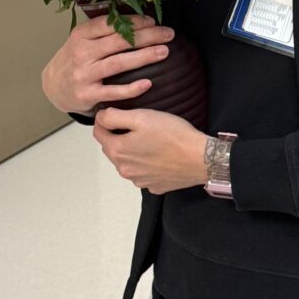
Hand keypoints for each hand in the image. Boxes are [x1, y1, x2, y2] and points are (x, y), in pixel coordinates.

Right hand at [41, 14, 175, 114]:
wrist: (53, 86)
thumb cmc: (76, 59)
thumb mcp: (82, 39)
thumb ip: (103, 30)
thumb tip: (140, 20)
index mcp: (81, 35)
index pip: (110, 24)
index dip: (134, 21)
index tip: (153, 21)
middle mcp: (81, 53)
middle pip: (119, 41)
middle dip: (147, 36)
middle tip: (168, 34)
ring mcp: (84, 74)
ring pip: (118, 63)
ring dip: (144, 56)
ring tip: (164, 51)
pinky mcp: (87, 95)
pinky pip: (113, 91)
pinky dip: (131, 88)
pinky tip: (148, 83)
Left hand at [92, 107, 208, 194]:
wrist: (200, 158)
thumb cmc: (173, 135)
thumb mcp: (142, 117)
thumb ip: (115, 116)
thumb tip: (100, 117)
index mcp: (118, 151)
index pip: (98, 133)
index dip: (105, 120)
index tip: (118, 112)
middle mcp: (124, 169)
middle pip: (112, 148)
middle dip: (119, 136)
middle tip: (138, 125)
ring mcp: (139, 180)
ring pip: (127, 161)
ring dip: (132, 151)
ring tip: (151, 140)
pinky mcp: (153, 185)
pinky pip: (143, 172)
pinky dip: (146, 163)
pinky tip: (160, 155)